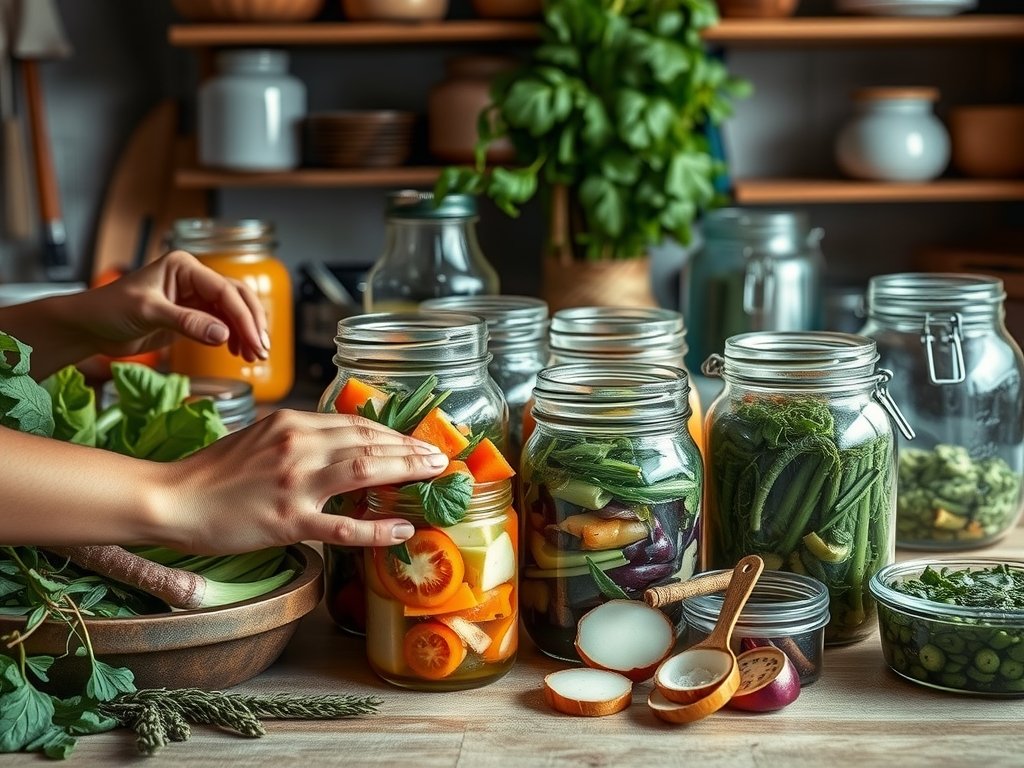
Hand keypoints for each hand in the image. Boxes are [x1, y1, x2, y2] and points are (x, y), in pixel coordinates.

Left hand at [76, 250, 268, 361]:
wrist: (89, 327)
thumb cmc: (109, 310)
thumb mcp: (149, 313)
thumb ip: (187, 322)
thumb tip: (224, 336)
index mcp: (184, 267)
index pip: (224, 290)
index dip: (243, 316)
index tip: (255, 340)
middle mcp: (193, 278)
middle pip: (236, 298)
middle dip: (251, 324)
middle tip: (261, 349)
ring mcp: (194, 297)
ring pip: (233, 313)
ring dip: (246, 333)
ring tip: (253, 356)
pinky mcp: (192, 316)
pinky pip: (222, 325)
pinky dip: (233, 339)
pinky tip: (238, 353)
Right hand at [160, 410, 449, 553]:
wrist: (171, 497)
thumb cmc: (214, 472)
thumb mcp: (261, 438)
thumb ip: (301, 438)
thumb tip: (342, 445)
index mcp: (292, 423)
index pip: (356, 423)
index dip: (392, 432)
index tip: (417, 439)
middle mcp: (298, 446)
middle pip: (368, 441)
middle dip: (410, 448)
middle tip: (441, 456)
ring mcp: (295, 483)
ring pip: (364, 471)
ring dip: (405, 471)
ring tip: (434, 475)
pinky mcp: (287, 520)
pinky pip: (341, 526)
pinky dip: (375, 528)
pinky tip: (401, 529)